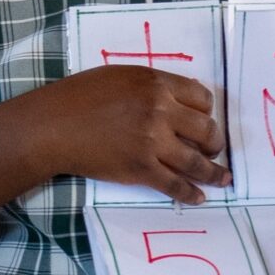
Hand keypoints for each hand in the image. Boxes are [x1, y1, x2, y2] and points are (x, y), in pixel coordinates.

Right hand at [31, 65, 229, 202]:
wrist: (52, 126)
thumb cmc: (80, 96)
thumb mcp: (122, 77)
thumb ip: (153, 87)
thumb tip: (181, 100)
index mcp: (156, 84)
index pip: (202, 97)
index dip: (208, 112)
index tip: (205, 120)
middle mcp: (160, 111)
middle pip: (206, 129)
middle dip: (215, 142)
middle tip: (214, 149)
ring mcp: (152, 142)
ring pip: (197, 161)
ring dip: (214, 172)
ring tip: (222, 178)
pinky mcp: (141, 169)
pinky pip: (175, 184)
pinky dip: (190, 193)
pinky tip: (199, 197)